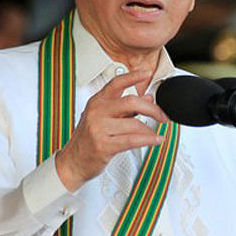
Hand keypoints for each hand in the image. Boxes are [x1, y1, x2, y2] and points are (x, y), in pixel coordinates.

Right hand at [54, 70, 169, 191]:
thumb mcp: (103, 119)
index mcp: (97, 102)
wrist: (73, 162)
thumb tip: (147, 97)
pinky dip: (149, 139)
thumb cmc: (88, 140)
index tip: (147, 73)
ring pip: (134, 123)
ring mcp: (99, 128)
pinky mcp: (104, 145)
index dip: (133, 77)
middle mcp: (97, 112)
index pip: (116, 83)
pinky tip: (157, 139)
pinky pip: (133, 140)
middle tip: (162, 115)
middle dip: (152, 109)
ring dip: (150, 129)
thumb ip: (124, 108)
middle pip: (131, 102)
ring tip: (155, 133)